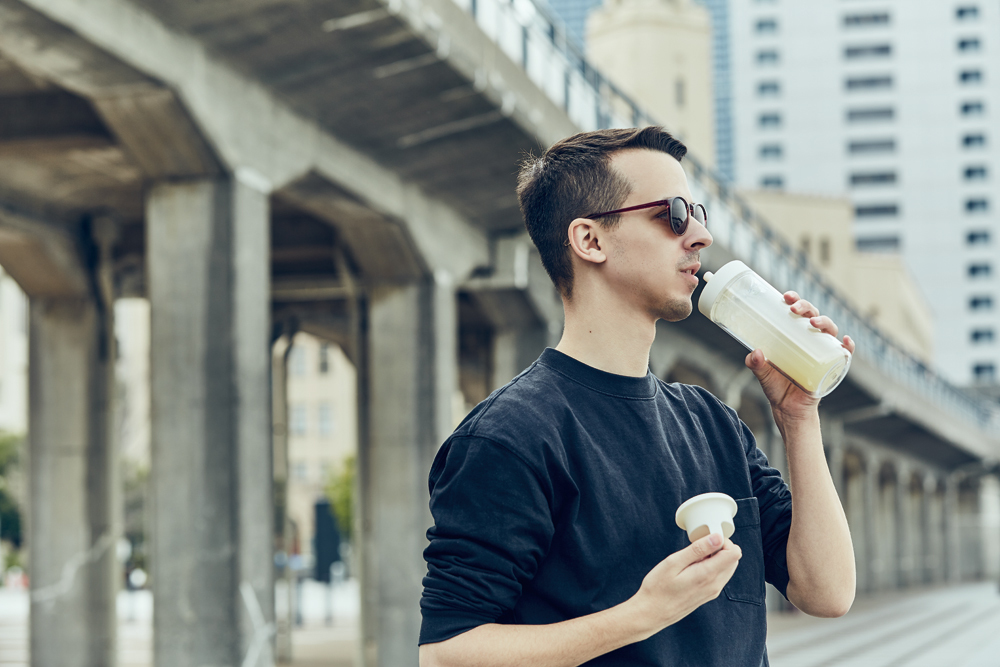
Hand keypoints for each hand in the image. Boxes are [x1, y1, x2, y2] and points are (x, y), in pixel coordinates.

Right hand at [628, 534, 741, 637]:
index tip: (705, 538)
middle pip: (733, 559)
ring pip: (728, 568)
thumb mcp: (673, 562)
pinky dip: (712, 566)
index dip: (722, 540)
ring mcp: (712, 592)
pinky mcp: (708, 595)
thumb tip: (717, 538)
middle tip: (699, 545)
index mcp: (707, 575)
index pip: (733, 553)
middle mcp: (715, 585)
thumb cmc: (658, 587)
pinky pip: (719, 576)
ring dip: (716, 557)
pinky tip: (694, 566)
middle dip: (720, 547)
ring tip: (694, 556)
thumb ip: (698, 549)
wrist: (651, 613)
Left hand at [745, 291, 855, 421]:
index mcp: (793, 335)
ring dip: (825, 322)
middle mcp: (810, 340)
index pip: (797, 312)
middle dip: (806, 307)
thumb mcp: (763, 374)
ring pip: (829, 330)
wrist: (788, 409)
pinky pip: (844, 354)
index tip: (786, 296)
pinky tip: (845, 342)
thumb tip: (755, 353)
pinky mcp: (832, 367)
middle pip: (814, 316)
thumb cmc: (776, 386)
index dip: (795, 300)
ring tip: (813, 323)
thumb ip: (756, 364)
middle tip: (794, 308)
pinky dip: (848, 347)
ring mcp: (822, 352)